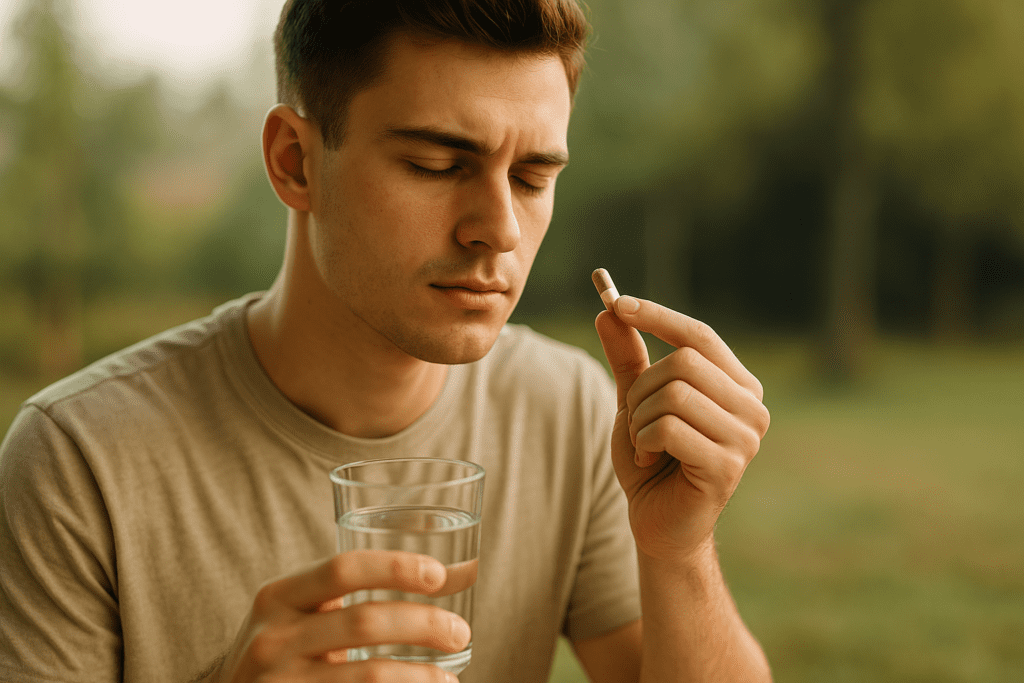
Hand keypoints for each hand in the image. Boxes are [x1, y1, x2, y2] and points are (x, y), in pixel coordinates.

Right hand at [213, 550, 469, 682]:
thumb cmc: (289, 648)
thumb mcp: (315, 612)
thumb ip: (375, 590)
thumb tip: (468, 569)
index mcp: (280, 596)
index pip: (344, 569)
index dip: (395, 567)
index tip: (438, 576)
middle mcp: (273, 638)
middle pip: (364, 622)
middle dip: (424, 625)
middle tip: (460, 632)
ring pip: (368, 676)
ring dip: (420, 677)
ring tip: (449, 680)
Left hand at [595, 296, 769, 563]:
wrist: (658, 524)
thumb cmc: (652, 461)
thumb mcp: (635, 401)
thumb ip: (628, 357)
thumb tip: (608, 310)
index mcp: (737, 385)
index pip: (700, 335)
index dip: (657, 316)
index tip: (616, 303)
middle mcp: (752, 407)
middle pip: (683, 362)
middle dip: (641, 389)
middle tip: (635, 420)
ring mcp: (745, 438)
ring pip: (673, 394)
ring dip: (639, 419)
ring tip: (644, 445)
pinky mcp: (728, 467)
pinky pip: (668, 429)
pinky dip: (642, 442)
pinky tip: (650, 462)